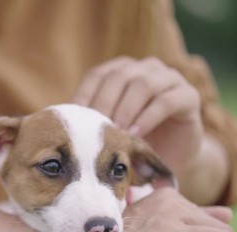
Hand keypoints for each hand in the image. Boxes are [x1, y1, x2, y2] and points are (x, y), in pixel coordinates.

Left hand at [72, 56, 202, 174]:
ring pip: (144, 84)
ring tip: (116, 133)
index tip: (72, 121)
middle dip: (105, 104)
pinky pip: (166, 101)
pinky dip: (147, 118)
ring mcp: (170, 79)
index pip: (97, 75)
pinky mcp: (188, 96)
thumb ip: (87, 121)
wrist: (171, 157)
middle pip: (120, 77)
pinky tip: (134, 135)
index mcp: (121, 71)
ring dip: (126, 110)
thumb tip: (47, 122)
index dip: (84, 96)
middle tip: (94, 129)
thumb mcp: (106, 130)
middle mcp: (146, 68)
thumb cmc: (131, 142)